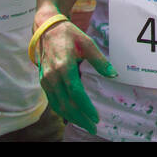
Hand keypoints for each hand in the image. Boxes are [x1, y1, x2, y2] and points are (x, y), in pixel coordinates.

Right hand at [36, 18, 116, 134]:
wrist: (46, 29)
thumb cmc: (68, 35)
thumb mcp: (87, 43)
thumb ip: (100, 61)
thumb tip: (113, 74)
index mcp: (64, 66)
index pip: (76, 93)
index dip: (86, 107)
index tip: (96, 117)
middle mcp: (52, 76)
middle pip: (66, 104)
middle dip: (80, 118)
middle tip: (93, 127)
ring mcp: (46, 80)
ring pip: (57, 105)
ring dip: (71, 117)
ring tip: (85, 124)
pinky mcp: (43, 81)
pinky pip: (52, 101)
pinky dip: (62, 110)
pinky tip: (73, 115)